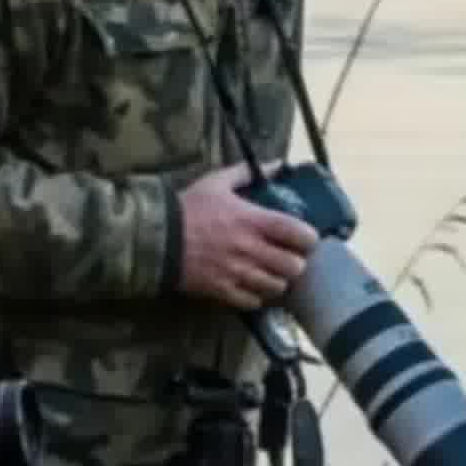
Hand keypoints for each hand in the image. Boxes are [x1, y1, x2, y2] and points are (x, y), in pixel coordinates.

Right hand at [179, 162, 318, 311]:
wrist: (156, 237)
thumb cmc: (189, 207)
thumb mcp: (217, 182)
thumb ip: (248, 172)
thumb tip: (278, 163)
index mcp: (253, 220)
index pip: (298, 234)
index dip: (309, 239)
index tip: (305, 238)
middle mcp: (251, 249)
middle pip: (294, 266)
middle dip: (295, 262)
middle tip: (288, 257)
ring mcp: (237, 273)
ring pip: (276, 287)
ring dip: (277, 280)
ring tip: (270, 272)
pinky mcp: (223, 291)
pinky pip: (253, 302)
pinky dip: (256, 296)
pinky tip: (251, 286)